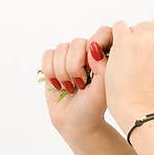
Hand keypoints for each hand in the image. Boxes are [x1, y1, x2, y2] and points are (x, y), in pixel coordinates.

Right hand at [40, 24, 117, 139]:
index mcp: (106, 55)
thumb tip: (93, 47)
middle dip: (75, 66)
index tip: (92, 65)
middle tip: (81, 84)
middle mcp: (88, 52)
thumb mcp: (104, 90)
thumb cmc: (93, 107)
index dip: (96, 44)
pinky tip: (59, 84)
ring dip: (62, 72)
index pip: (103, 32)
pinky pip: (47, 54)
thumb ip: (103, 67)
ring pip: (61, 48)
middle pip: (77, 42)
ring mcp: (70, 56)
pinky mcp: (54, 62)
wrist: (75, 122)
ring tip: (71, 87)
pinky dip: (50, 71)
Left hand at [105, 8, 153, 123]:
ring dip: (132, 39)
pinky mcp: (124, 40)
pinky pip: (119, 26)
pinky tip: (120, 50)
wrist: (138, 103)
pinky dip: (118, 36)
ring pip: (135, 27)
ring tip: (131, 58)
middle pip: (151, 23)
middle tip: (143, 56)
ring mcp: (142, 37)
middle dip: (146, 36)